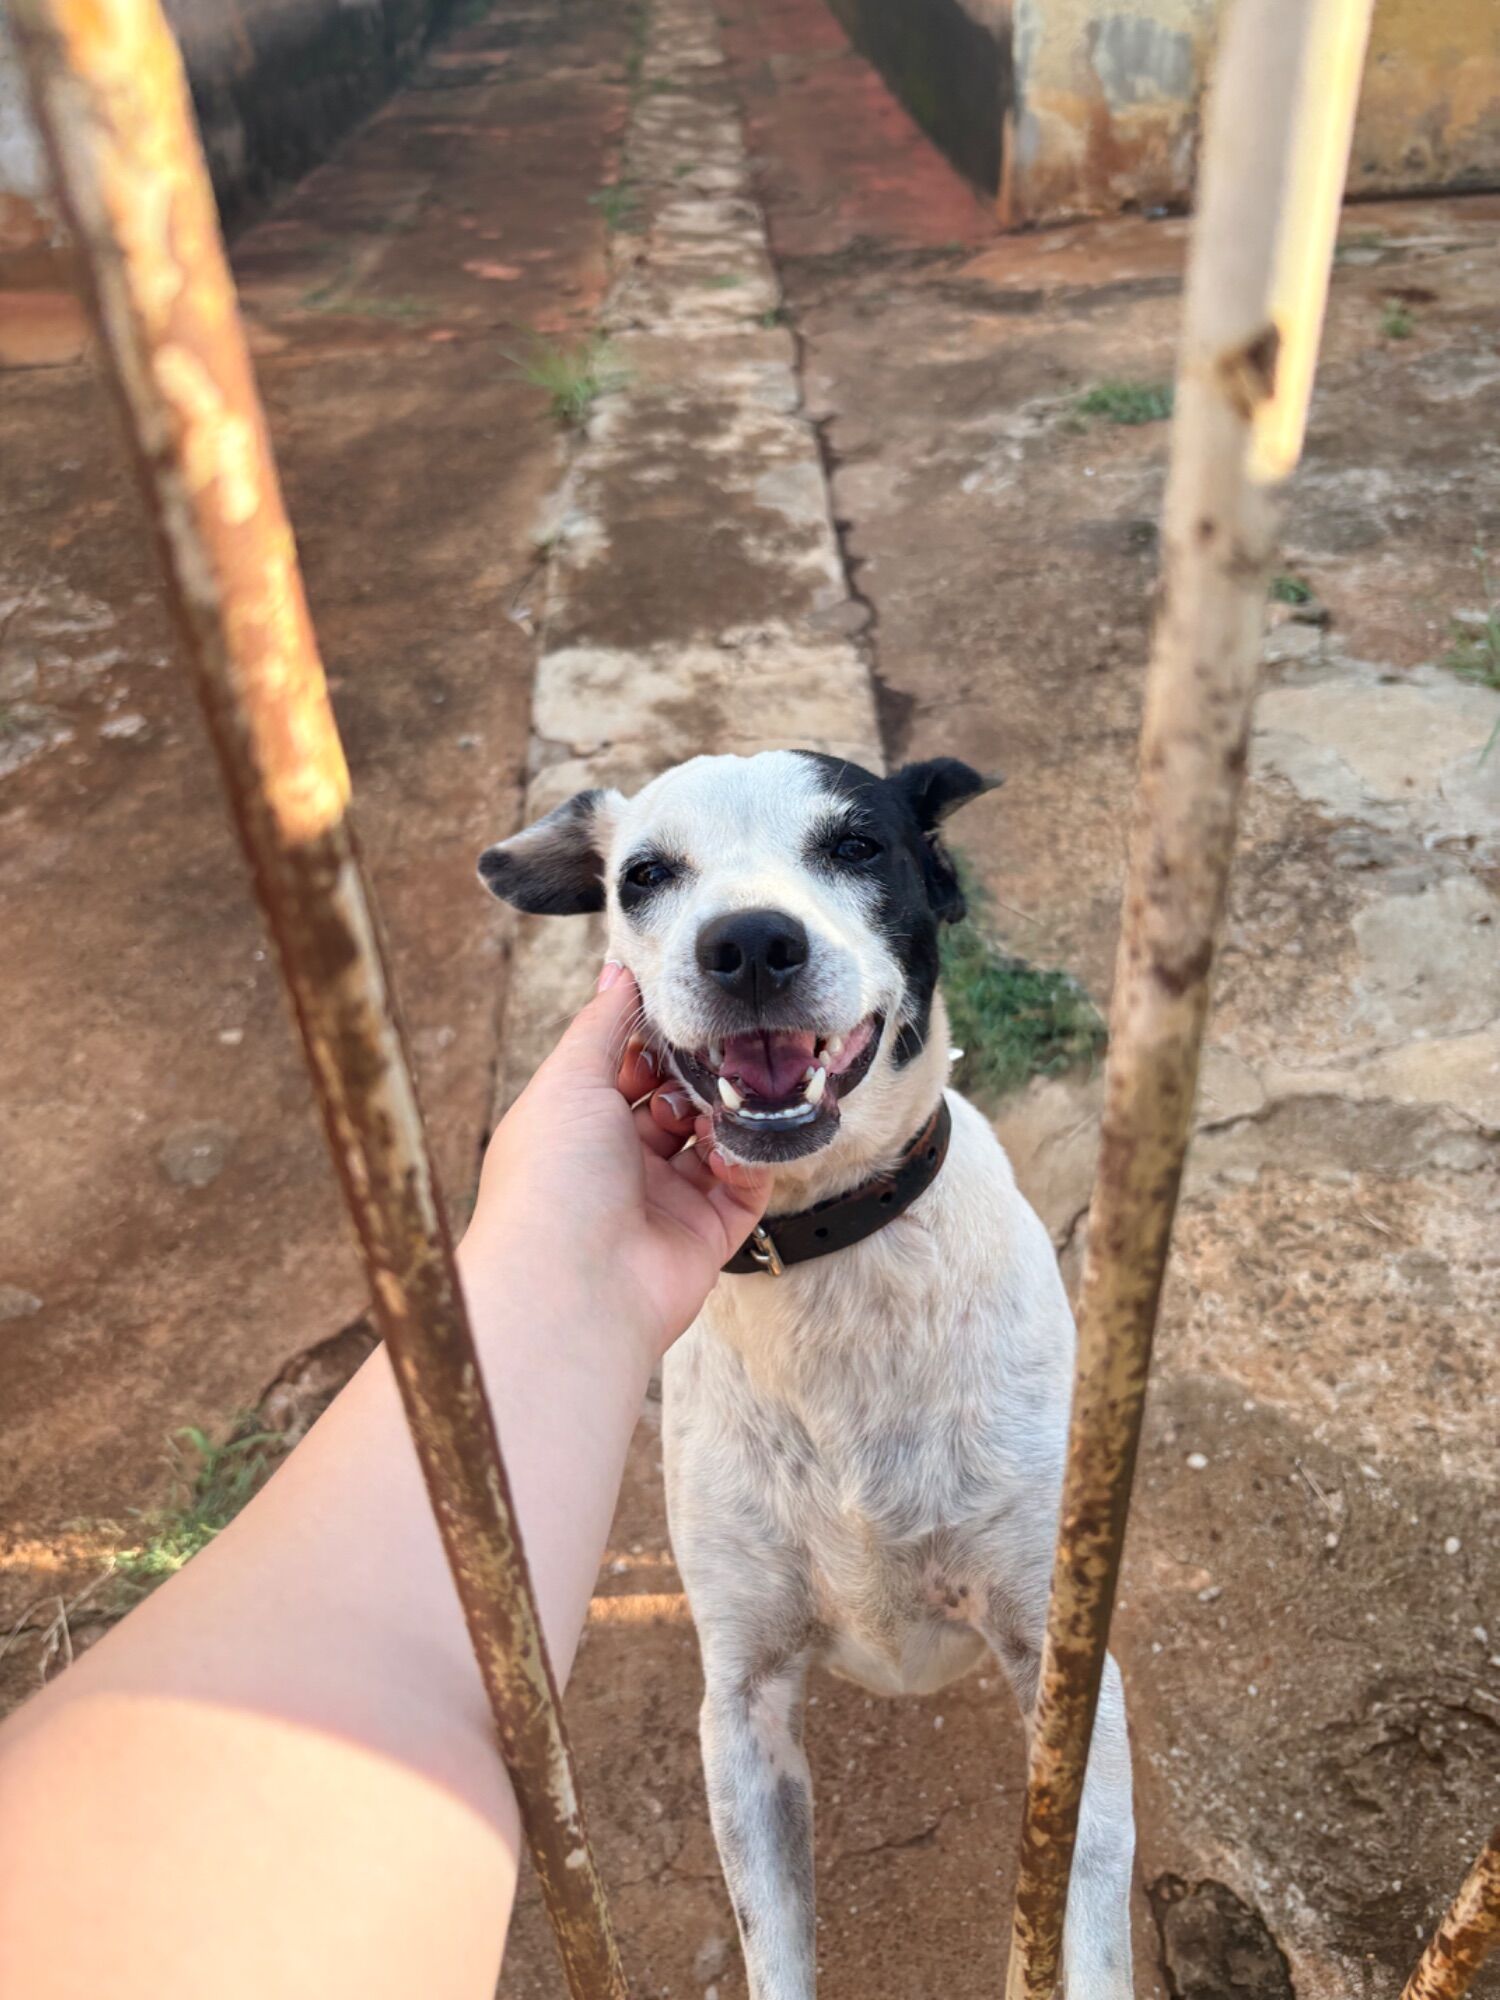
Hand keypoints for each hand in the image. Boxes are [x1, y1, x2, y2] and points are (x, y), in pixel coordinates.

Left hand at [463, 963, 769, 1361]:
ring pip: (714, 1137)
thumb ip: (602, 1023)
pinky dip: (746, 1156)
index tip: (686, 1009)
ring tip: (728, 1091)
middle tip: (722, 1044)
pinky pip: (745, 1184)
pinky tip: (731, 1139)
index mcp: (577, 1126)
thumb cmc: (552, 1179)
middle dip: (698, 1072)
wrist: (571, 1287)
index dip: (654, 1039)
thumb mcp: (569, 1080)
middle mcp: (620, 1164)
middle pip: (674, 1100)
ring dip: (724, 1111)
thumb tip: (618, 969)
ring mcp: (665, 1201)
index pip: (626, 1069)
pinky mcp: (708, 1234)